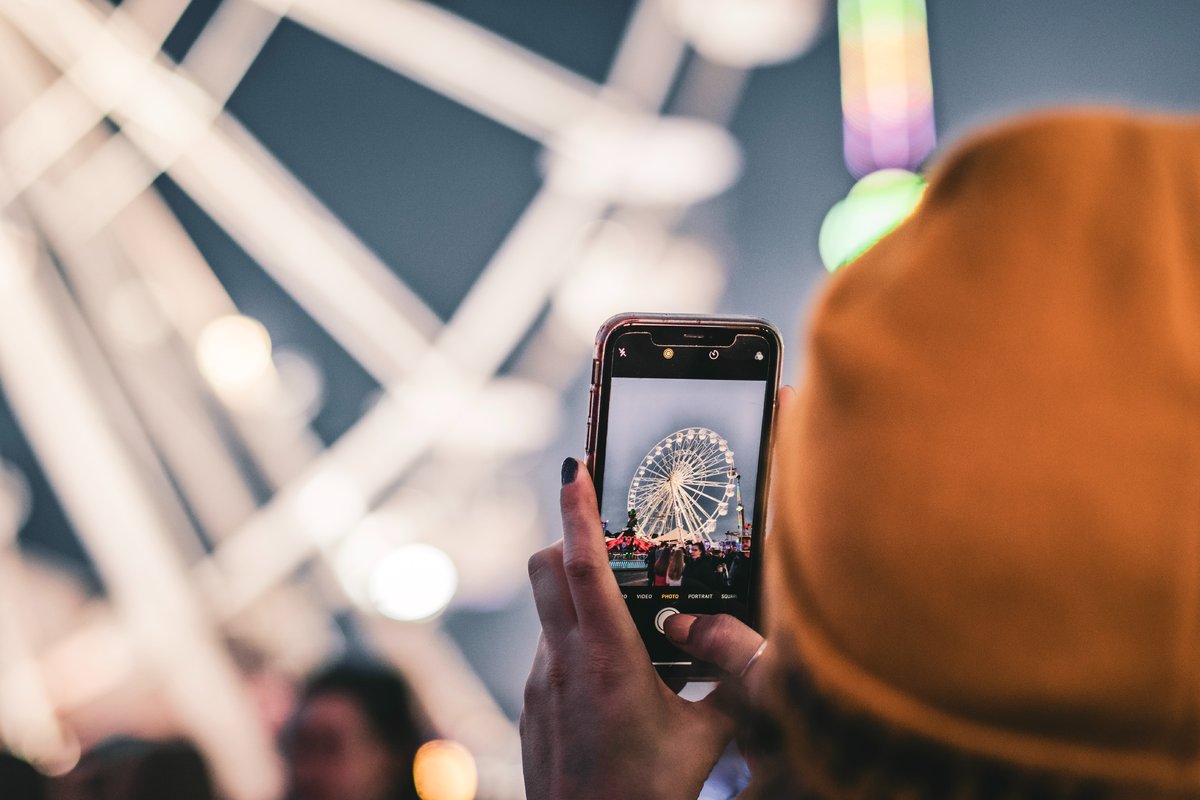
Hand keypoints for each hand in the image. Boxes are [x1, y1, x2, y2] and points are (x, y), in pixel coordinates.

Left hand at [520, 458, 764, 799]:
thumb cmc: (647, 795)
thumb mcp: (706, 738)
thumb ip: (732, 683)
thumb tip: (752, 644)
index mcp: (605, 658)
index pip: (583, 563)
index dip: (577, 508)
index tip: (575, 467)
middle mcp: (561, 661)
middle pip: (545, 568)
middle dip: (569, 540)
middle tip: (608, 545)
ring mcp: (538, 683)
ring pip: (547, 611)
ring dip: (577, 600)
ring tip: (627, 633)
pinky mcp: (529, 706)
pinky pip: (547, 651)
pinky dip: (573, 644)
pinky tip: (610, 684)